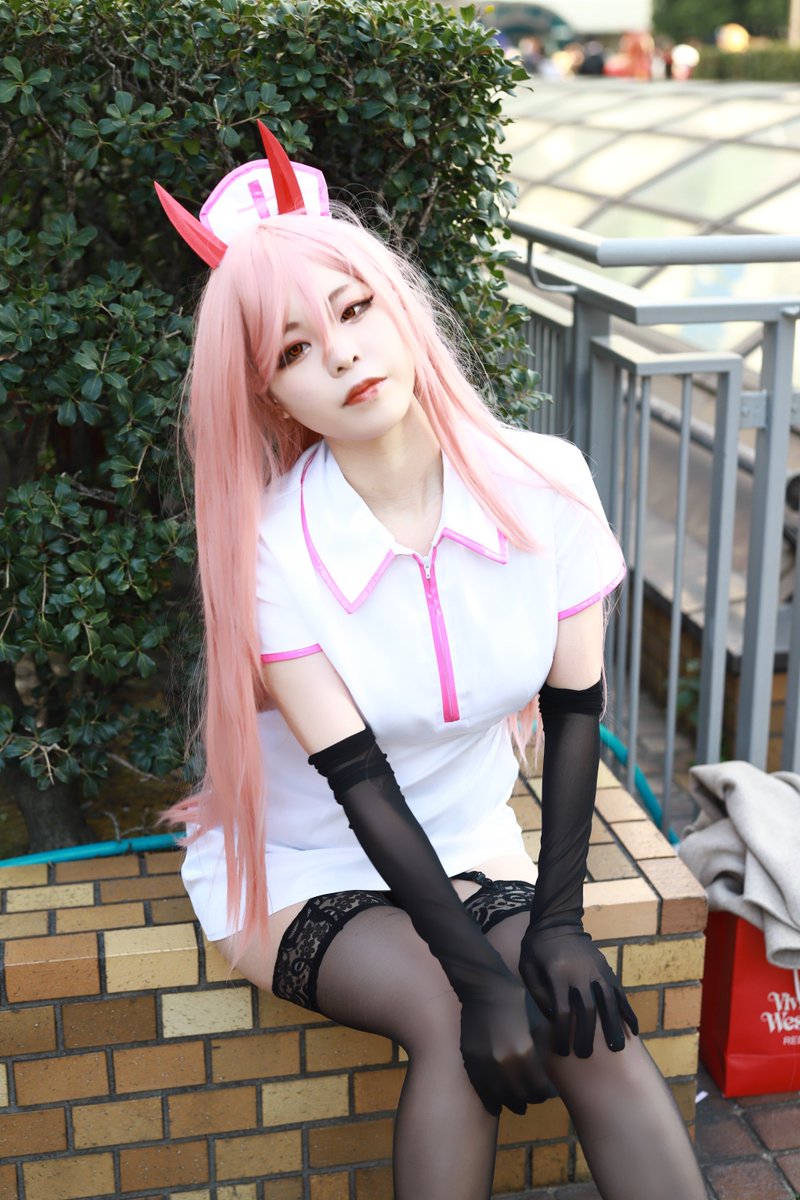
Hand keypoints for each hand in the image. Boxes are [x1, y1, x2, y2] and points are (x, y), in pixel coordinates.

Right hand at [459, 974, 556, 1115]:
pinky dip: (491, 1100)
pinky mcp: (470, 1060)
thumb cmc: (515, 999)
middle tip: (534, 1099)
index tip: (547, 1093)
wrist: (483, 986)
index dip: (544, 1094)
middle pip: (520, 1096)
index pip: (538, 1087)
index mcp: (523, 1051)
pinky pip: (481, 1089)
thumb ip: (541, 1049)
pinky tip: (497, 1105)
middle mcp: (503, 1062)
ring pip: (500, 1097)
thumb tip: (548, 1069)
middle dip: (529, 1100)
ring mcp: (484, 1063)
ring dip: (511, 1103)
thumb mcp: (536, 1023)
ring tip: (518, 1104)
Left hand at [519, 924, 638, 1057]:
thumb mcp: (527, 967)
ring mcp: (597, 970)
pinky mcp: (606, 969)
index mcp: (558, 974)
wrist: (557, 921)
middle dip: (588, 1036)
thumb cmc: (537, 948)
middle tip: (586, 1056)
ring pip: (609, 1002)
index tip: (563, 1051)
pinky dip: (627, 1011)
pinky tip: (633, 1029)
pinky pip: (619, 992)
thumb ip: (539, 993)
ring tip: (617, 1049)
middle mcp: (581, 973)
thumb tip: (554, 1018)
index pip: (564, 1011)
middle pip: (588, 1010)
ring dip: (613, 1026)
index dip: (563, 1034)